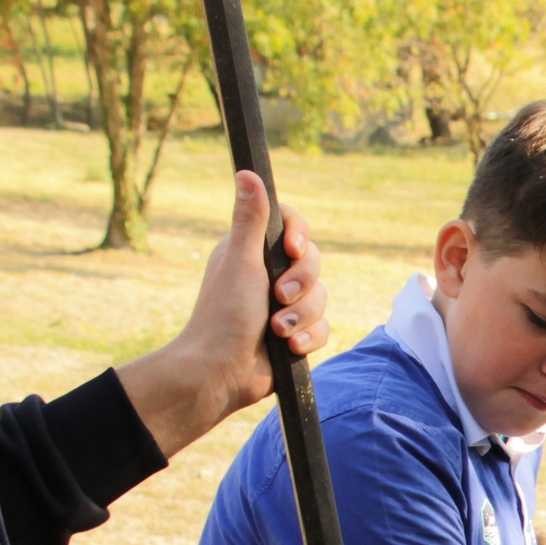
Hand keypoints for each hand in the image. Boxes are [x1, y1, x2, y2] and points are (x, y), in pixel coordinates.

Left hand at [116, 171, 327, 457]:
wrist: (222, 373)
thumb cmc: (223, 316)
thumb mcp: (241, 261)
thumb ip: (251, 218)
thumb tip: (247, 171)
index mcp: (253, 251)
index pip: (292, 227)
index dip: (299, 236)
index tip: (291, 249)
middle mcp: (270, 274)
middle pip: (313, 262)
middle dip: (301, 284)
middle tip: (278, 298)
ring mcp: (284, 306)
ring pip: (322, 297)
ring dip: (302, 316)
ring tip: (278, 331)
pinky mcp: (296, 333)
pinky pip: (323, 327)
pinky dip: (308, 338)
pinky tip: (288, 347)